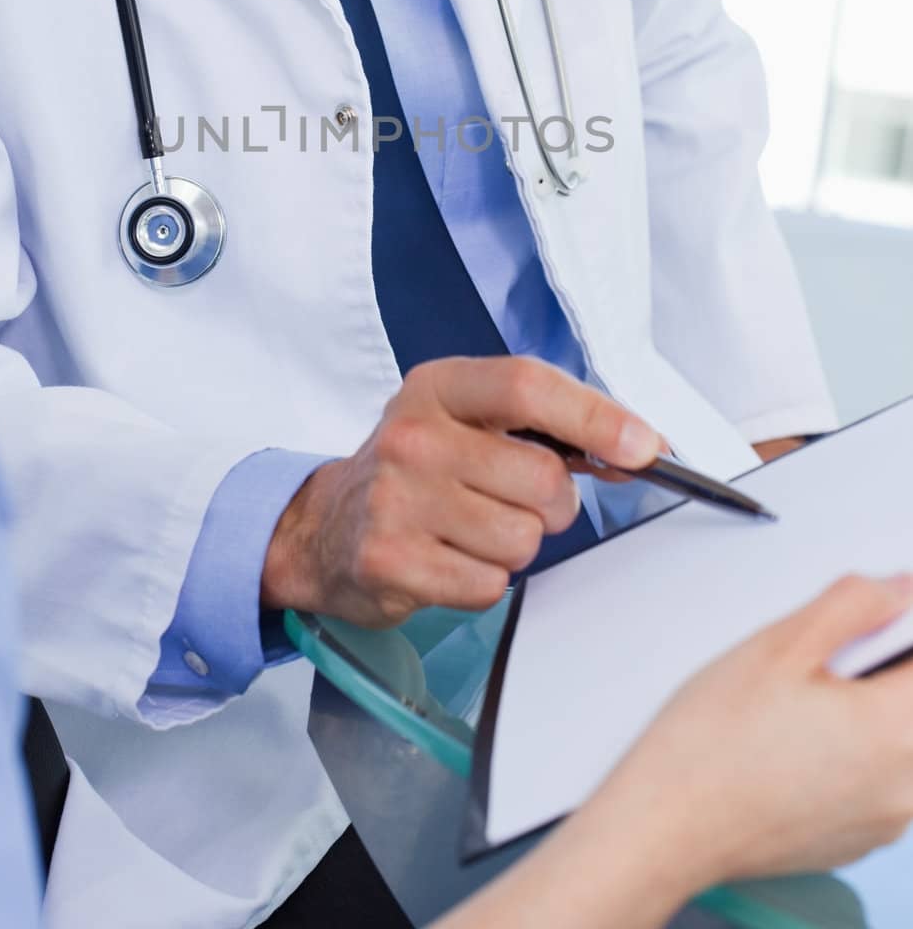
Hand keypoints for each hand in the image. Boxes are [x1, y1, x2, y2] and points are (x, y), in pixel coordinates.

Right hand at [260, 356, 659, 625]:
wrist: (326, 526)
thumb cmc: (417, 468)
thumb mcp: (466, 418)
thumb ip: (546, 424)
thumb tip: (638, 447)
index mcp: (439, 386)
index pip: (528, 386)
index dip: (597, 417)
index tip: (645, 447)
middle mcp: (413, 435)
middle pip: (541, 478)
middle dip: (552, 504)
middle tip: (513, 501)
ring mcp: (397, 498)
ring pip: (522, 539)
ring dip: (515, 546)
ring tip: (471, 530)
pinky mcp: (391, 560)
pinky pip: (489, 585)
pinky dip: (483, 581)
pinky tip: (448, 560)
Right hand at [441, 577, 912, 928]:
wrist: (669, 824)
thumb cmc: (709, 746)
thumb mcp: (777, 646)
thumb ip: (852, 606)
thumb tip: (897, 591)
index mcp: (891, 732)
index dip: (899, 628)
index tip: (877, 616)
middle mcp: (904, 787)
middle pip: (911, 701)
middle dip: (882, 667)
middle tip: (832, 654)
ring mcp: (886, 821)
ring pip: (899, 741)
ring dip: (869, 710)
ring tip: (804, 699)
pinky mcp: (861, 840)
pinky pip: (881, 780)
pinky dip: (856, 752)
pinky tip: (798, 740)